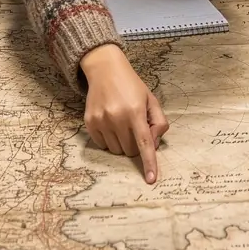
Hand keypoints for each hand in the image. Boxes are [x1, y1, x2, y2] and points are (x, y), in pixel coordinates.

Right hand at [79, 44, 168, 183]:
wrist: (105, 69)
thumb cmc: (131, 85)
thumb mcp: (151, 99)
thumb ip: (159, 121)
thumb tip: (154, 143)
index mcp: (135, 111)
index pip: (144, 143)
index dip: (149, 163)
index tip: (151, 179)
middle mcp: (117, 117)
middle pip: (130, 150)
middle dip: (135, 145)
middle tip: (134, 128)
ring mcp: (101, 121)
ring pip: (116, 150)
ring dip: (122, 143)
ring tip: (121, 124)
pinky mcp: (89, 123)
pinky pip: (102, 145)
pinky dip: (109, 140)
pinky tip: (110, 124)